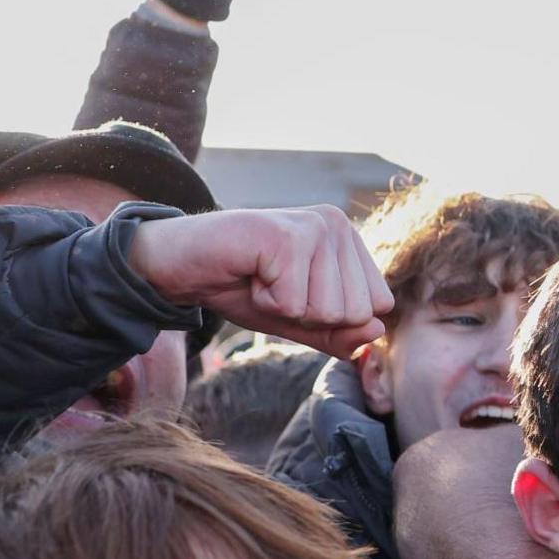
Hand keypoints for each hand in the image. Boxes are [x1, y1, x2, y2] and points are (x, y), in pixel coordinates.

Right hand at [126, 206, 392, 359]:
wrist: (181, 265)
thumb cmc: (243, 287)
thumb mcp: (300, 320)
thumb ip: (341, 333)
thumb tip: (376, 331)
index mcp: (349, 240)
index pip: (377, 308)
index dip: (331, 318)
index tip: (295, 293)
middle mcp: (338, 225)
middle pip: (357, 313)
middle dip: (310, 316)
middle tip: (275, 286)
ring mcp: (314, 227)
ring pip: (328, 311)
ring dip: (286, 309)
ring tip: (262, 278)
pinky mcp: (287, 237)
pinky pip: (294, 305)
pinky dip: (266, 302)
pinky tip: (249, 273)